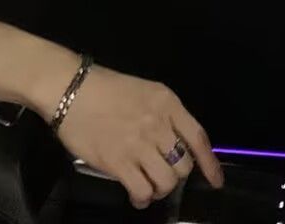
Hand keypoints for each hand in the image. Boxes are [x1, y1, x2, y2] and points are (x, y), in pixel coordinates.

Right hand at [50, 66, 223, 208]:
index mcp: (166, 102)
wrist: (69, 88)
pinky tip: (136, 195)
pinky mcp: (119, 162)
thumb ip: (161, 115)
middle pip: (184, 165)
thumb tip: (172, 145)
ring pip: (167, 182)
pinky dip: (142, 198)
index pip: (198, 138)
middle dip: (175, 174)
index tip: (215, 181)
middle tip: (161, 173)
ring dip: (159, 189)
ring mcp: (139, 144)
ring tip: (147, 185)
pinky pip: (143, 191)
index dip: (210, 164)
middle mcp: (158, 124)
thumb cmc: (103, 87)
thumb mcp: (142, 91)